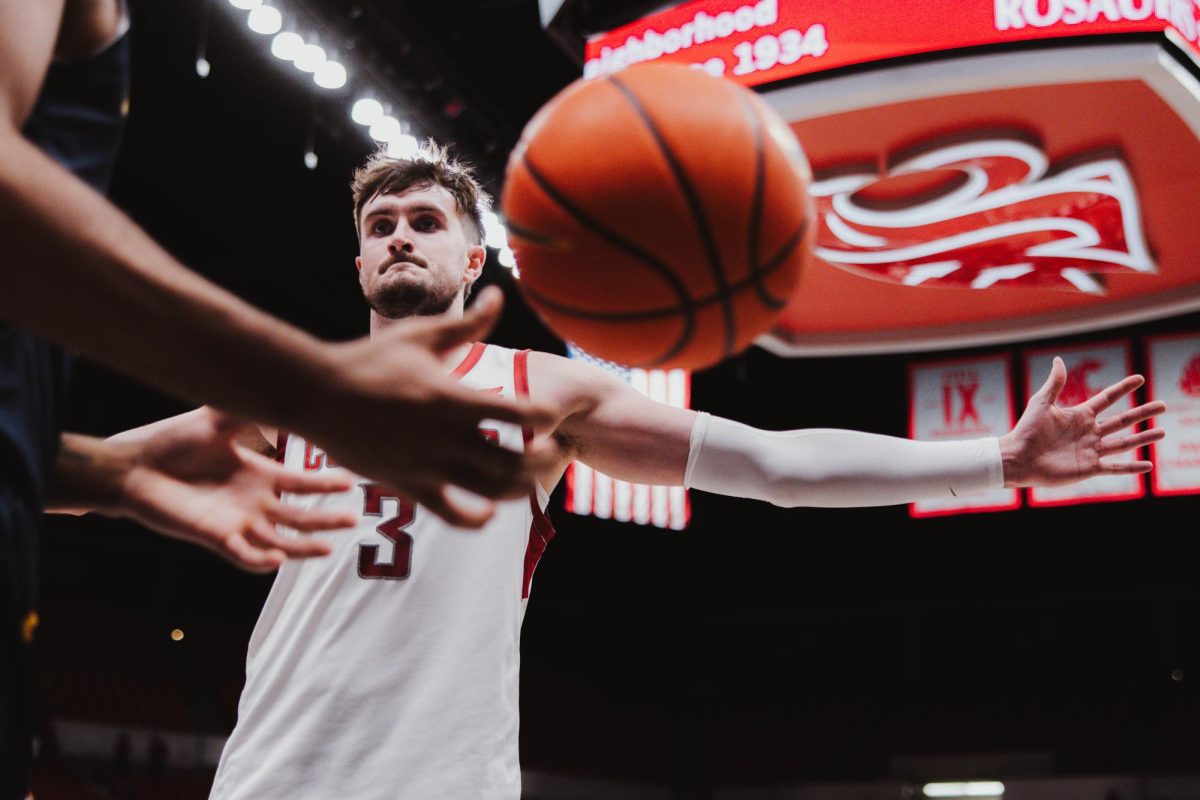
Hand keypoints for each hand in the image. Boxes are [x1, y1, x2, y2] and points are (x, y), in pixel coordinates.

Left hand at [121, 409, 356, 571]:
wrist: (134, 467)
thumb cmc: (172, 443)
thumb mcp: (215, 421)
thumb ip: (246, 410)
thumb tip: (278, 386)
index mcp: (260, 476)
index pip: (303, 484)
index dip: (326, 484)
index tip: (351, 481)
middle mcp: (254, 503)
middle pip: (300, 516)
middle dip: (326, 520)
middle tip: (354, 520)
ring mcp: (236, 523)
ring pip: (279, 541)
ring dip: (303, 548)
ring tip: (327, 551)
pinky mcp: (215, 537)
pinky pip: (243, 555)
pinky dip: (260, 560)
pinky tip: (277, 559)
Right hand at [299, 286, 556, 526]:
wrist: (316, 395)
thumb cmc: (368, 360)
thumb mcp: (420, 336)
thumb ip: (467, 323)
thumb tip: (498, 293)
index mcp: (453, 398)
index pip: (521, 413)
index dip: (544, 415)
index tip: (547, 414)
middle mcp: (446, 437)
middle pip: (515, 461)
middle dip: (543, 459)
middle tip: (552, 451)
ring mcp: (428, 466)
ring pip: (491, 492)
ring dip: (519, 489)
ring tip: (528, 478)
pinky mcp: (410, 486)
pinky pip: (454, 515)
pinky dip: (478, 518)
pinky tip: (488, 509)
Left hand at [999, 357, 1165, 487]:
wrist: (1017, 458)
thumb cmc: (1026, 430)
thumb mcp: (1042, 403)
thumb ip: (1054, 383)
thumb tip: (1058, 359)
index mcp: (1080, 415)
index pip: (1107, 398)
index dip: (1123, 388)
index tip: (1140, 378)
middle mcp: (1089, 432)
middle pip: (1122, 420)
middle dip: (1142, 413)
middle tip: (1163, 405)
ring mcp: (1090, 450)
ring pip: (1123, 443)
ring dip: (1143, 438)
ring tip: (1162, 432)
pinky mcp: (1088, 468)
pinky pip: (1114, 467)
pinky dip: (1131, 467)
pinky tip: (1148, 466)